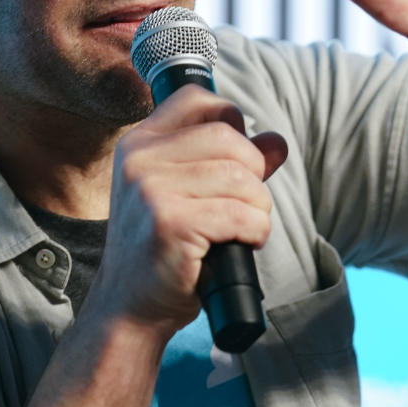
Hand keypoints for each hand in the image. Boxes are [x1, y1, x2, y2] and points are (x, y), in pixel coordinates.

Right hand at [95, 86, 287, 331]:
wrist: (130, 308)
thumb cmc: (164, 250)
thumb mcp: (190, 196)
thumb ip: (232, 163)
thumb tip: (277, 141)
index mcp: (139, 144)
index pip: (195, 99)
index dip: (230, 119)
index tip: (236, 156)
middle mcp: (139, 159)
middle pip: (229, 138)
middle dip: (253, 174)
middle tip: (245, 206)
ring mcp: (151, 190)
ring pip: (241, 177)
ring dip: (258, 208)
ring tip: (242, 229)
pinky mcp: (169, 223)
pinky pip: (241, 214)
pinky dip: (255, 231)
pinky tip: (241, 244)